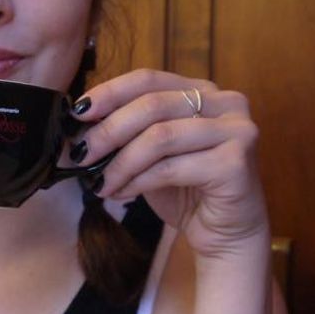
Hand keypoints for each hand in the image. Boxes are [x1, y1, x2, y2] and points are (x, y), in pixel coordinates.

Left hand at [70, 69, 267, 259]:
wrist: (225, 234)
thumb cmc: (186, 191)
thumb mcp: (151, 154)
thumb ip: (128, 131)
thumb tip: (81, 124)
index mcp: (202, 90)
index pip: (148, 79)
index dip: (109, 92)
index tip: (78, 113)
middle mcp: (226, 102)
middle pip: (152, 105)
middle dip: (108, 131)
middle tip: (80, 155)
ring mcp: (236, 130)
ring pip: (159, 137)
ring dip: (120, 163)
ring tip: (99, 183)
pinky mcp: (235, 163)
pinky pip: (171, 167)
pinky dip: (138, 181)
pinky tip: (121, 193)